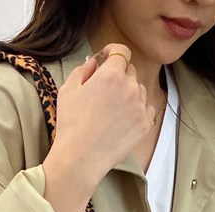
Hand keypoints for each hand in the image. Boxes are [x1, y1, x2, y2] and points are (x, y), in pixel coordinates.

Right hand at [52, 43, 158, 183]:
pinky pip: (147, 108)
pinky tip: (123, 118)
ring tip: (113, 108)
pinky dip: (137, 109)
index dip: (113, 51)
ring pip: (139, 89)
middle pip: (130, 71)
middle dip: (119, 75)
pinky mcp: (145, 124)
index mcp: (111, 75)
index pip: (121, 51)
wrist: (81, 158)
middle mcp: (130, 87)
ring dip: (129, 92)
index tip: (107, 56)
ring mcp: (140, 107)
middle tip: (105, 90)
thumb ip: (82, 70)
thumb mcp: (68, 90)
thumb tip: (94, 63)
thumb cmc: (71, 125)